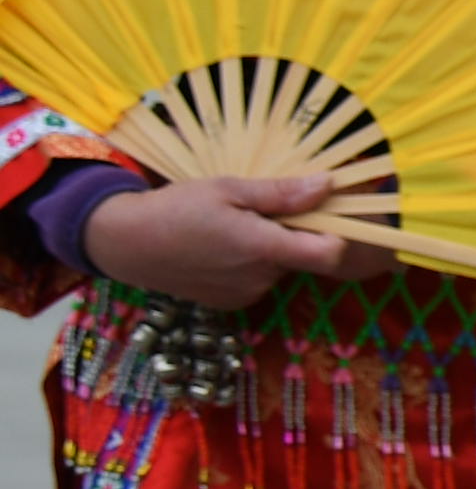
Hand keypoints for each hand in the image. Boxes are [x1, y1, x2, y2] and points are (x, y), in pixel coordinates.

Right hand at [85, 169, 357, 311]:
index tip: (327, 213)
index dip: (339, 235)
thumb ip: (281, 193)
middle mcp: (260, 278)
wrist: (124, 243)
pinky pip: (257, 279)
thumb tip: (328, 184)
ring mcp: (244, 295)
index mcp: (263, 248)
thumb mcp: (227, 188)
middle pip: (302, 256)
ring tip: (232, 226)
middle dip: (293, 233)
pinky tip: (220, 247)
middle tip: (262, 209)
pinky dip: (249, 264)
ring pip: (278, 267)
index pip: (329, 254)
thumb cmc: (175, 208)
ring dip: (268, 248)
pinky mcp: (229, 303)